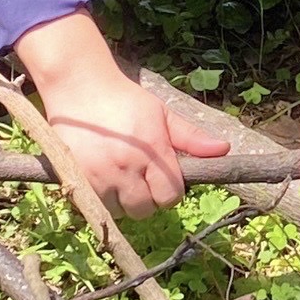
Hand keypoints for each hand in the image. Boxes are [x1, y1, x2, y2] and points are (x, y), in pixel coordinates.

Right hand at [41, 64, 231, 218]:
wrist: (79, 88)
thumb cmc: (126, 101)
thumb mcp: (162, 114)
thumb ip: (191, 137)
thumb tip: (223, 149)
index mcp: (153, 150)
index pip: (171, 196)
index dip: (170, 191)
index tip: (162, 178)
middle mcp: (126, 166)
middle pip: (145, 209)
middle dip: (147, 198)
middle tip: (140, 178)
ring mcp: (98, 176)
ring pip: (119, 212)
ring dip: (122, 201)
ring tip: (119, 176)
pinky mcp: (76, 179)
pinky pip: (95, 206)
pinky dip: (101, 199)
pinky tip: (102, 178)